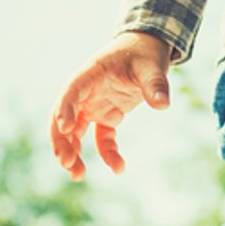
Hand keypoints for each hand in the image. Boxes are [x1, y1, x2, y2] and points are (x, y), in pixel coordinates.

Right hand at [50, 32, 172, 178]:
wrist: (147, 49)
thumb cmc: (145, 53)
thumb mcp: (152, 65)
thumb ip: (155, 83)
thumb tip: (163, 104)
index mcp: (90, 74)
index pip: (71, 92)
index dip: (65, 109)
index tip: (67, 129)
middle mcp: (86, 92)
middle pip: (64, 117)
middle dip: (62, 141)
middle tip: (68, 163)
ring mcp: (94, 105)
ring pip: (75, 132)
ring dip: (74, 153)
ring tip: (78, 176)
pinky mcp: (106, 115)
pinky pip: (101, 138)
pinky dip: (107, 153)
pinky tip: (118, 168)